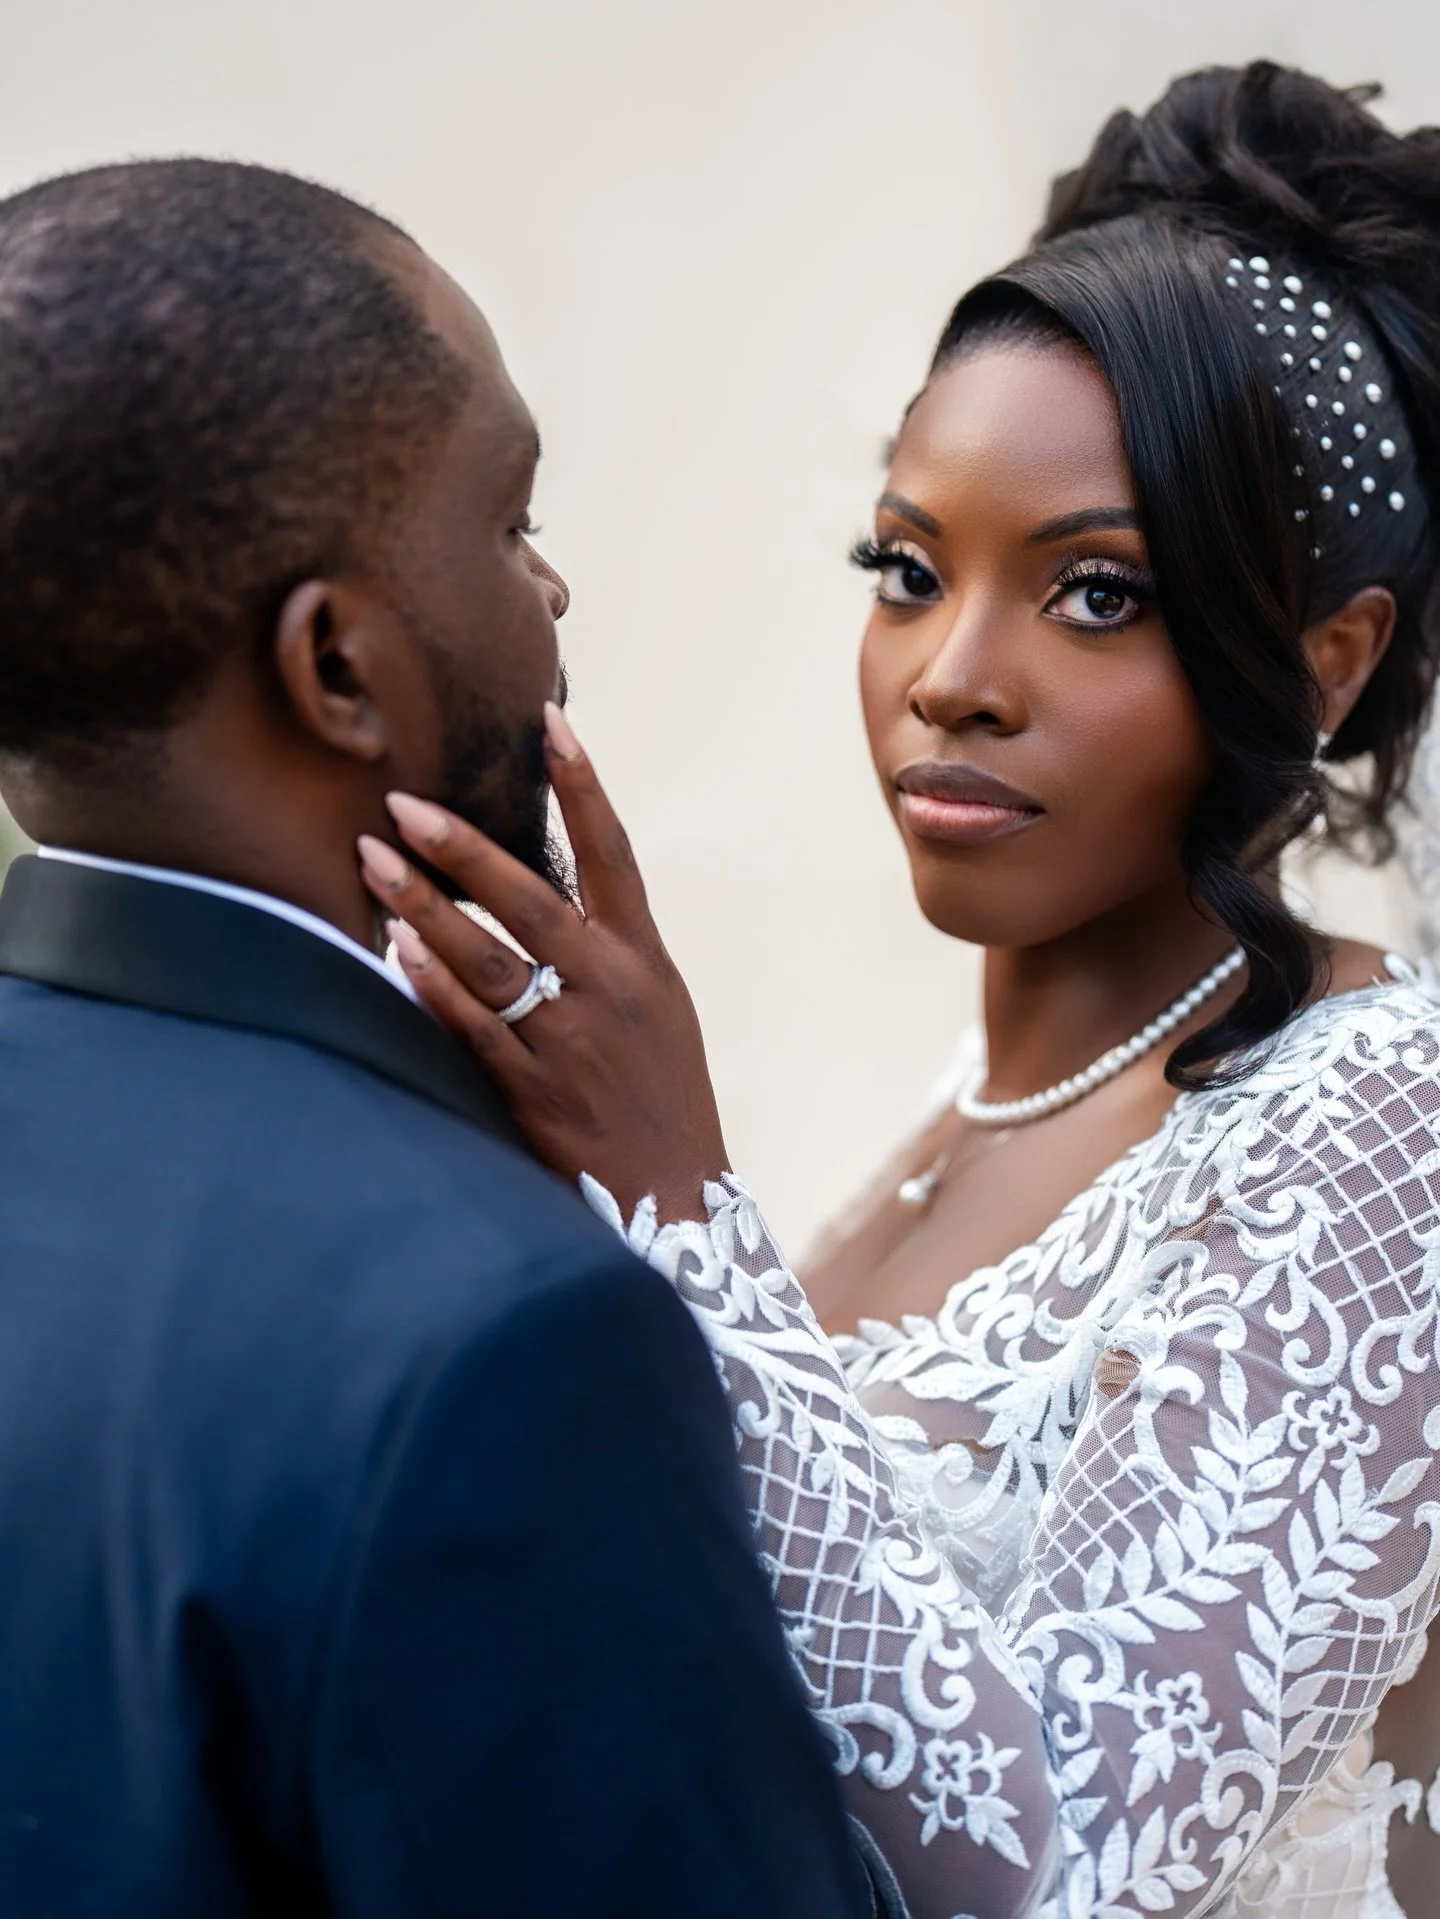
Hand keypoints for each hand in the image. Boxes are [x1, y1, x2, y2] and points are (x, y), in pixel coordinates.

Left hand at [357, 703, 728, 1222]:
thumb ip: (603, 951)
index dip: (585, 784)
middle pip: (531, 899)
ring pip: (488, 958)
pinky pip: (470, 1027)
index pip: (614, 854)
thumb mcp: (656, 1010)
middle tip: (402, 804)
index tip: (552, 720)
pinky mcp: (531, 1090)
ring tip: (372, 863)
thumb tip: (532, 891)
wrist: (674, 1199)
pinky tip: (393, 947)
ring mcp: (568, 1040)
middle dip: (463, 847)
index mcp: (645, 960)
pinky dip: (431, 984)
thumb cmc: (661, 1097)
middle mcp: (609, 989)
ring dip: (425, 907)